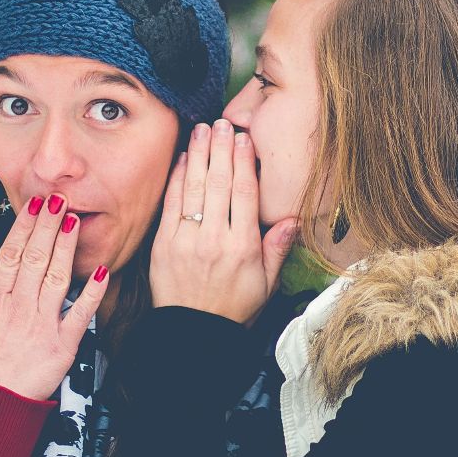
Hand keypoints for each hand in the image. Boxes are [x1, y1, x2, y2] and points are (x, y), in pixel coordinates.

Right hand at [0, 194, 110, 400]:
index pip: (10, 255)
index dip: (23, 228)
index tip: (33, 206)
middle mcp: (17, 308)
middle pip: (34, 257)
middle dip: (47, 226)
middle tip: (58, 199)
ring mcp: (40, 325)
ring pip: (55, 277)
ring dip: (66, 247)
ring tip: (75, 220)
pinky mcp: (62, 347)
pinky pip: (80, 315)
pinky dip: (92, 293)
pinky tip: (102, 271)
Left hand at [150, 120, 298, 324]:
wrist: (194, 334)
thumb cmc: (233, 308)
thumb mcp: (266, 284)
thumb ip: (277, 249)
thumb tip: (293, 219)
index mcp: (243, 247)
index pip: (244, 194)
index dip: (244, 162)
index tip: (245, 138)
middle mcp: (215, 239)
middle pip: (219, 183)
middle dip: (221, 148)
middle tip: (223, 122)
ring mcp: (187, 240)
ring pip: (195, 188)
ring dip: (199, 154)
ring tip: (203, 128)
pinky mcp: (164, 244)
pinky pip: (172, 203)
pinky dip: (178, 178)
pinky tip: (184, 157)